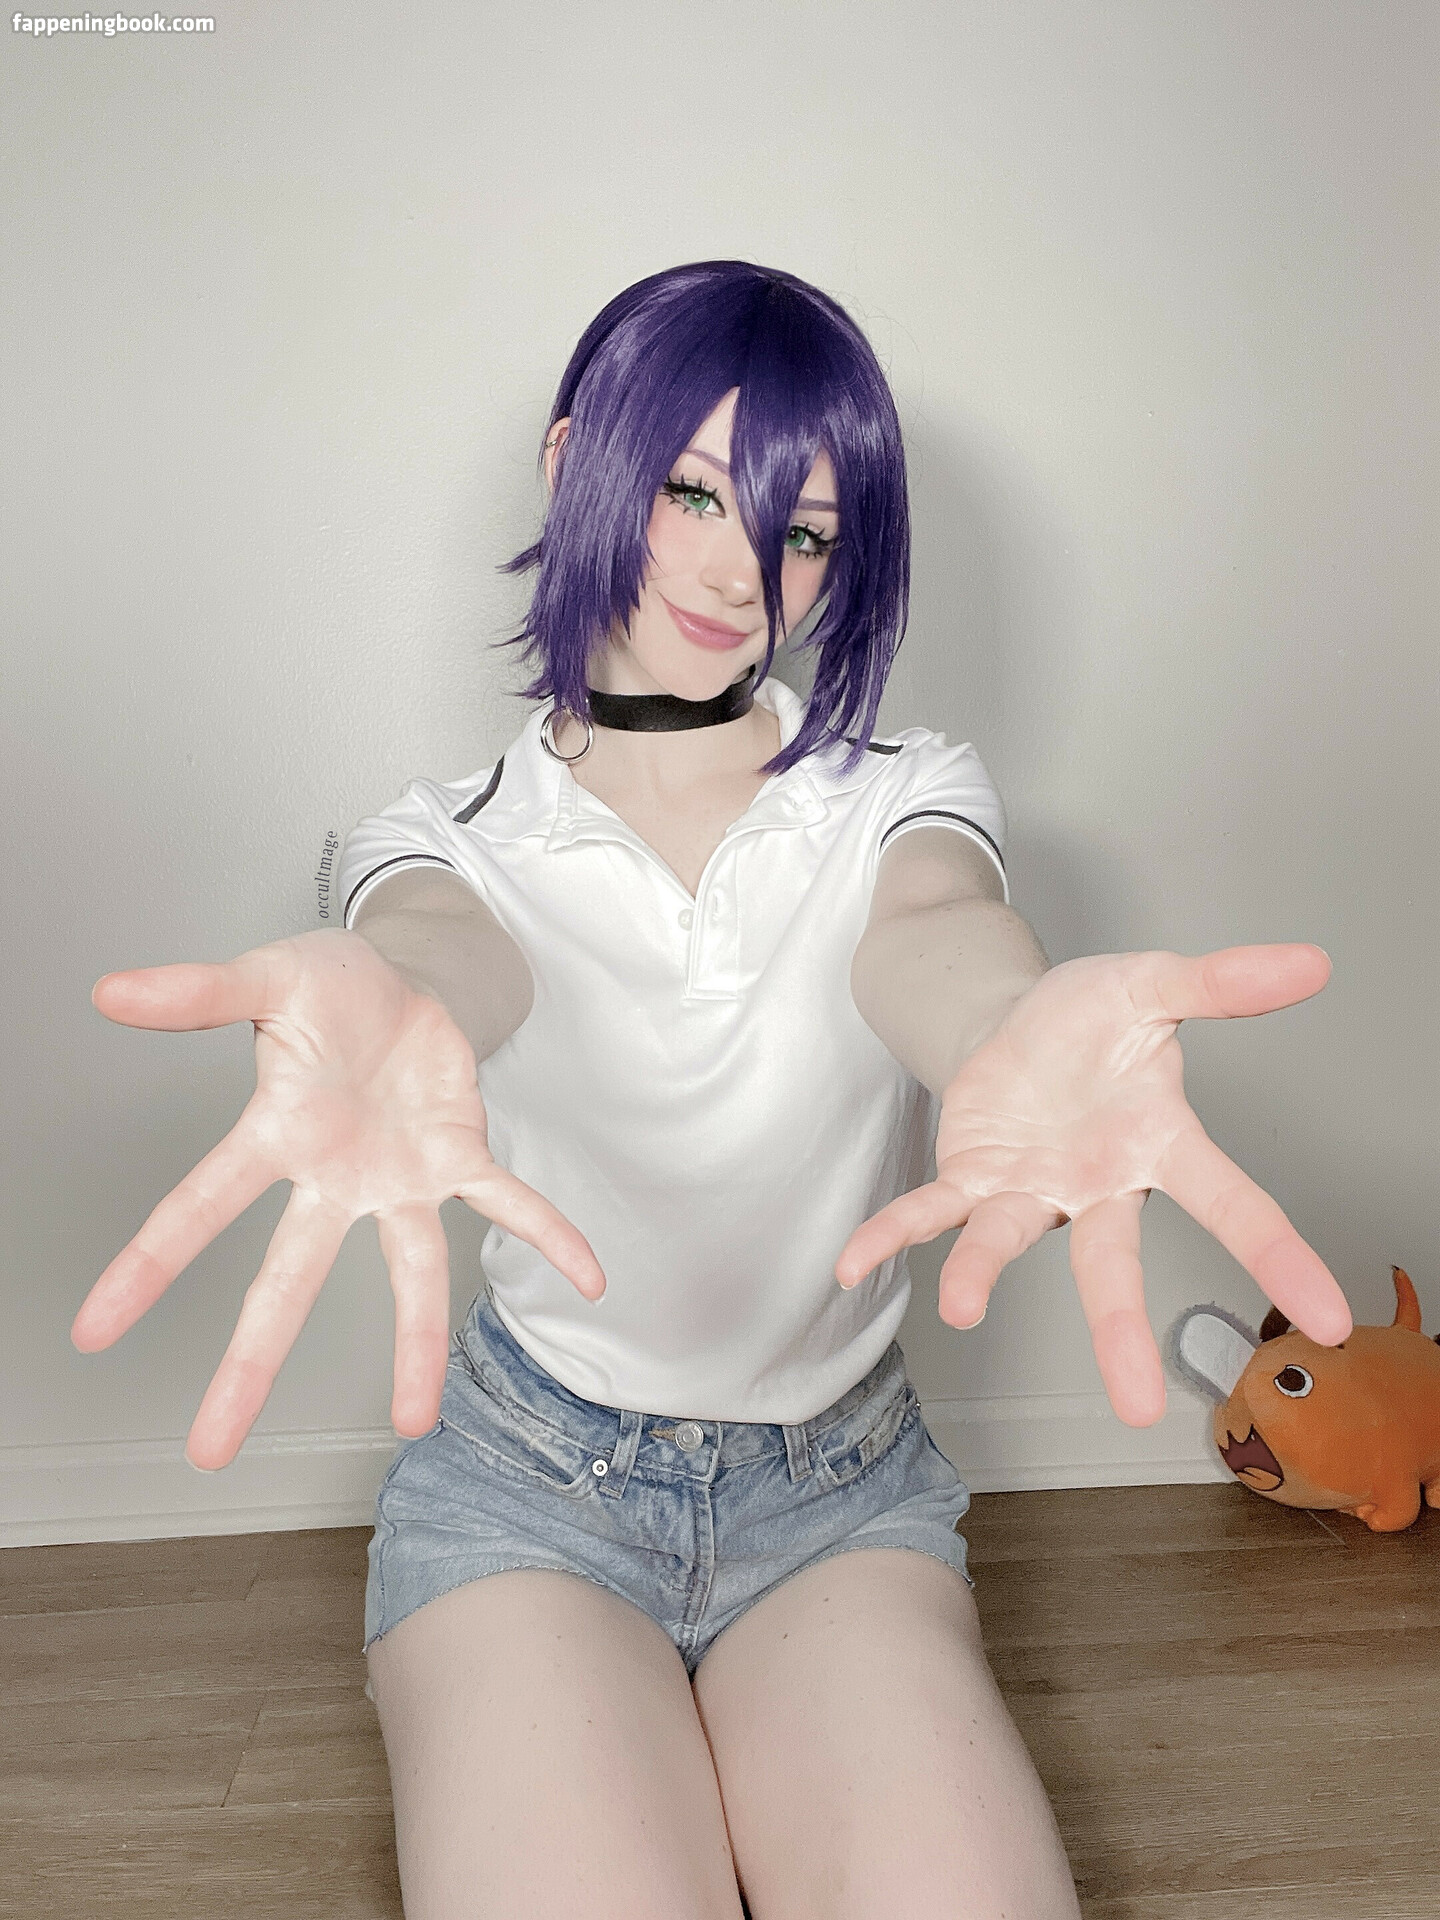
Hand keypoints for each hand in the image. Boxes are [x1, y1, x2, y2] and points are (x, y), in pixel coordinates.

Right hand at [73, 929, 604, 1468]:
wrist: (401, 979)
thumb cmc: (327, 988)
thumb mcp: (265, 975)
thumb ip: (199, 991)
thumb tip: (110, 989)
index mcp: (277, 1133)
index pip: (201, 1204)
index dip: (149, 1263)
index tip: (93, 1329)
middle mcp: (333, 1177)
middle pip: (285, 1280)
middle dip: (249, 1364)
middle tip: (211, 1449)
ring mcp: (397, 1178)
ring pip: (407, 1274)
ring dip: (416, 1346)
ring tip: (417, 1423)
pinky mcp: (458, 1158)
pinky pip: (510, 1204)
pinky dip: (549, 1235)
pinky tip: (591, 1278)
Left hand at [835, 944, 1351, 1427]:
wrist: (1020, 1020)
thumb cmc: (1092, 1020)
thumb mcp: (1152, 982)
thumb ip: (1221, 981)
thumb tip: (1312, 960)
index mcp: (1158, 1143)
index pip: (1231, 1202)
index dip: (1280, 1257)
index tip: (1331, 1321)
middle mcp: (1097, 1186)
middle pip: (1114, 1263)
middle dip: (1120, 1332)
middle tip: (1141, 1408)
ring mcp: (1032, 1191)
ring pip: (1009, 1241)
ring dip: (982, 1272)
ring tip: (964, 1305)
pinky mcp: (972, 1180)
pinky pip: (929, 1213)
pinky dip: (892, 1236)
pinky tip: (852, 1264)